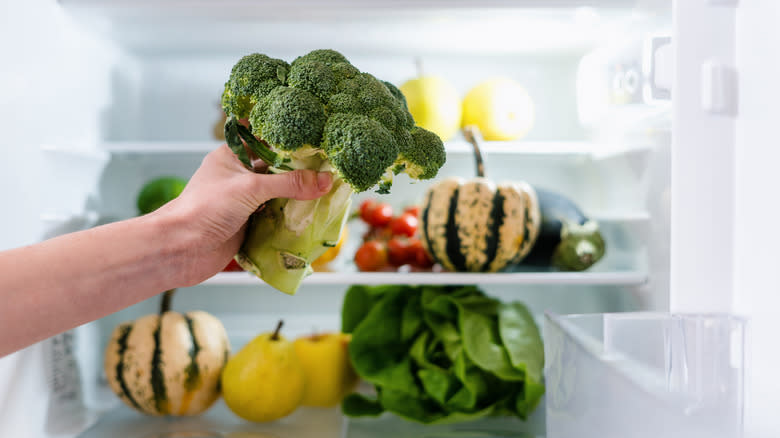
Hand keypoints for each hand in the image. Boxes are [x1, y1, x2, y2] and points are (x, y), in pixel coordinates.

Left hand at [158, 144, 332, 284]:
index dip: (284, 132)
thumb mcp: (250, 188)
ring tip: (328, 188)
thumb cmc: (205, 208)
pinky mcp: (248, 224)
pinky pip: (275, 216)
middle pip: (274, 166)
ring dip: (298, 194)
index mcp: (231, 155)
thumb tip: (326, 180)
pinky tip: (313, 214)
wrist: (180, 250)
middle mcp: (238, 175)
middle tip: (329, 163)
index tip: (313, 130)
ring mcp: (243, 200)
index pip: (261, 135)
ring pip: (277, 192)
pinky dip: (292, 216)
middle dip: (299, 167)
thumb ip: (290, 184)